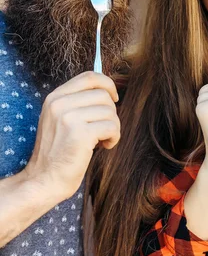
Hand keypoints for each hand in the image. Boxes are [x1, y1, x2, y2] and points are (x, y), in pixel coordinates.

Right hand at [25, 71, 119, 200]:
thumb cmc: (59, 151)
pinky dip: (114, 138)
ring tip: (101, 140)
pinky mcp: (81, 133)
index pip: (89, 76)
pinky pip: (112, 127)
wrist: (45, 179)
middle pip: (103, 95)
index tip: (114, 98)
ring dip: (113, 127)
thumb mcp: (61, 119)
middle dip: (111, 113)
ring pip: (110, 111)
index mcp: (55, 97)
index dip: (108, 83)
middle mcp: (60, 103)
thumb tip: (110, 90)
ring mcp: (69, 117)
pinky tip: (104, 146)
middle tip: (103, 130)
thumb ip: (78, 102)